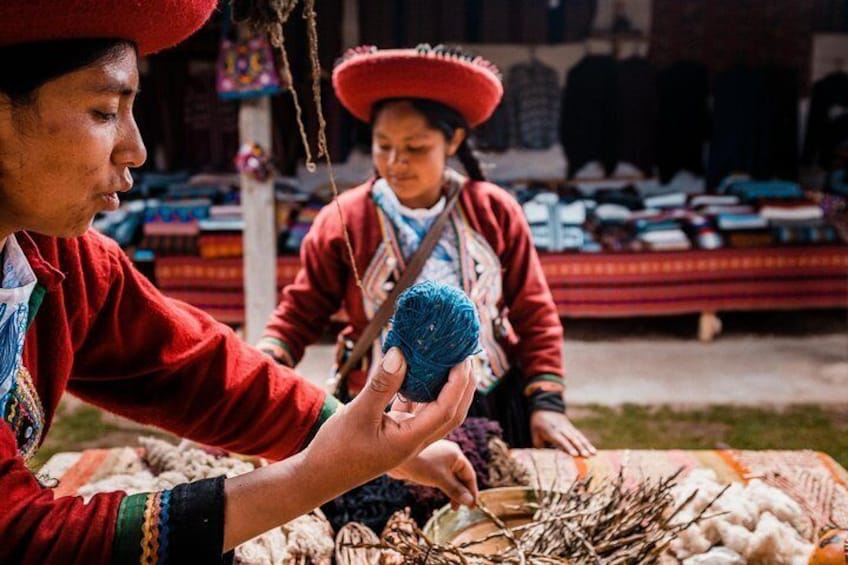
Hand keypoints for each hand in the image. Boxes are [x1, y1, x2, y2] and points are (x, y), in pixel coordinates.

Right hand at [304, 347, 476, 486]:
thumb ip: (381, 385)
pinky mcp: (397, 435)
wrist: (319, 476)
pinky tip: (423, 374)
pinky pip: (421, 413)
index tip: (462, 358)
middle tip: (467, 356)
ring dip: (451, 390)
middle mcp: (415, 442)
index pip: (446, 410)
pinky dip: (428, 393)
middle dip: (465, 387)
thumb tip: (401, 354)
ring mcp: (407, 439)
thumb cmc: (336, 449)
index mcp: (410, 440)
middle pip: (453, 415)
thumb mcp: (357, 413)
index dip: (458, 383)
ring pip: (439, 415)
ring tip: (453, 362)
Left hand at [388, 439, 477, 509]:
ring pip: (452, 477)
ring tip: (452, 506)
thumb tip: (469, 502)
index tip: (473, 507)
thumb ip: (455, 490)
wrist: (395, 455)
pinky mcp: (430, 463)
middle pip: (461, 476)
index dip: (472, 491)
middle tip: (461, 508)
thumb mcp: (439, 479)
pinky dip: (445, 486)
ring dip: (454, 491)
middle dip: (463, 492)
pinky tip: (443, 494)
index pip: (469, 475)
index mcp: (456, 454)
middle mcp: (449, 454)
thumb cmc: (419, 464)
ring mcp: (439, 458)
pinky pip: (442, 476)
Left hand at [530, 411, 596, 456]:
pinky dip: (587, 442)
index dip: (568, 447)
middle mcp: (561, 428)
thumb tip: (545, 458)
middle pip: (572, 438)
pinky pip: (580, 435)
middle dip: (580, 447)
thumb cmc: (538, 424)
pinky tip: (593, 450)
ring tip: (594, 454)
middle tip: (587, 456)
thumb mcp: (534, 434)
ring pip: (578, 436)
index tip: (575, 455)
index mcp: (551, 430)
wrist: (544, 407)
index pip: (561, 440)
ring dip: (587, 445)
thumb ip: (540, 446)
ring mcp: (568, 427)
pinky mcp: (572, 427)